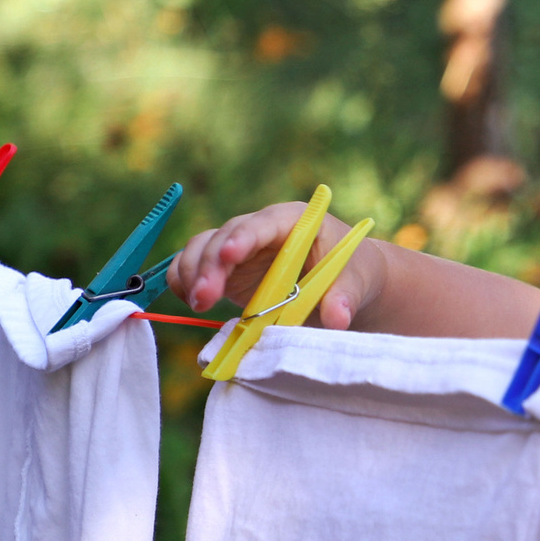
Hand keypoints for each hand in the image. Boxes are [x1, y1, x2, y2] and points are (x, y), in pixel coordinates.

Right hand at [167, 202, 381, 330]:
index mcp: (293, 221)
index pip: (262, 223)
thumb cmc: (352, 273)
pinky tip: (188, 301)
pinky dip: (184, 281)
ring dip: (192, 274)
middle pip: (224, 238)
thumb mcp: (356, 282)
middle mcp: (260, 229)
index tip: (229, 256)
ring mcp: (240, 249)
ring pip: (201, 249)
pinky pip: (193, 267)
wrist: (343, 284)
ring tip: (198, 304)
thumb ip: (345, 297)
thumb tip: (337, 319)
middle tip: (204, 299)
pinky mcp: (226, 270)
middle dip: (210, 267)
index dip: (243, 237)